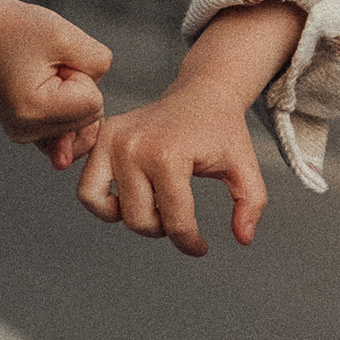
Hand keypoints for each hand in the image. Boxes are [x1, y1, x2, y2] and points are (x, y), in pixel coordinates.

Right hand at [0, 0, 111, 166]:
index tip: (51, 60)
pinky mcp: (27, 132)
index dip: (82, 75)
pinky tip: (46, 90)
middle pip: (90, 116)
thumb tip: (98, 103)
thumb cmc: (20, 27)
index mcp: (33, 112)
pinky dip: (66, 107)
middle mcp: (26, 132)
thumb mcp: (66, 36)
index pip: (95, 104)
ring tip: (42, 75)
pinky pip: (69, 127)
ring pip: (82, 120)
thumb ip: (98, 63)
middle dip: (78, 86)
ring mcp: (25, 135)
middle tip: (46, 66)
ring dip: (72, 94)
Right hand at [76, 3, 302, 251]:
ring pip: (110, 211)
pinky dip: (104, 205)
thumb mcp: (245, 168)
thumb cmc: (222, 131)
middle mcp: (134, 146)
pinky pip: (88, 190)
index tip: (202, 247)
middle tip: (181, 215)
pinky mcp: (102, 137)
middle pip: (141, 221)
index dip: (191, 242)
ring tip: (155, 206)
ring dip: (135, 218)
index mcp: (169, 154)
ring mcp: (113, 140)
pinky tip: (130, 198)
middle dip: (164, 229)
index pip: (175, 220)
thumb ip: (251, 204)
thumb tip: (244, 239)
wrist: (202, 93)